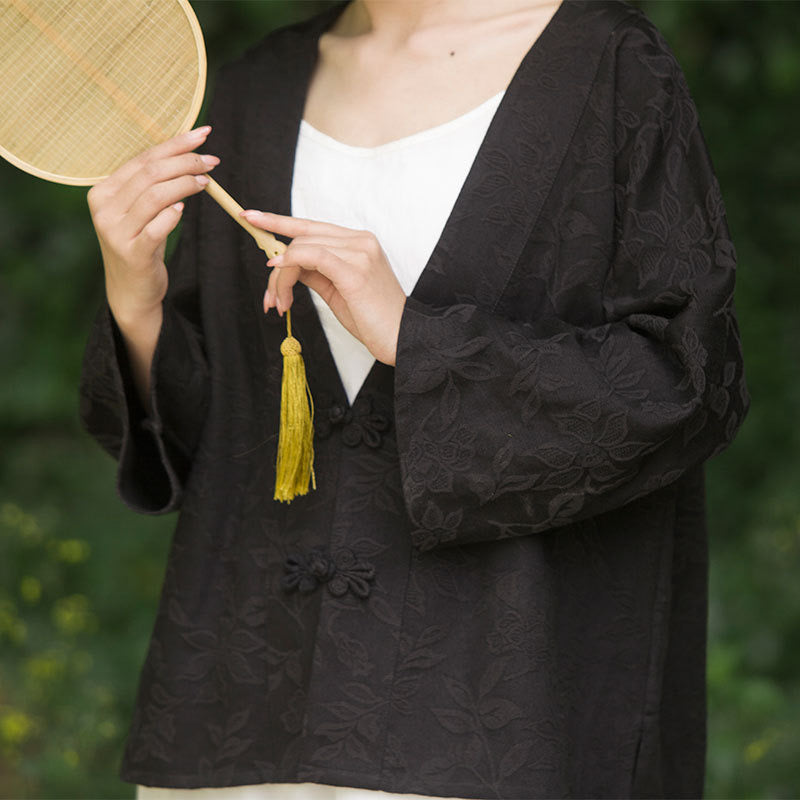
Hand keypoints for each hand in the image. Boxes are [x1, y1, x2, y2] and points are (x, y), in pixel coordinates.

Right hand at [87, 126, 218, 326]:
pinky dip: (174, 215)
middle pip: (150, 174)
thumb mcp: (140, 212)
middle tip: (211, 162)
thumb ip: (152, 186)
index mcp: (103, 192)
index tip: (203, 135)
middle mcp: (105, 209)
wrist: (131, 291)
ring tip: (206, 182)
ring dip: (185, 184)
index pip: (143, 159)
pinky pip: (158, 227)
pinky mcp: (133, 253)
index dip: (175, 145)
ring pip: (155, 196)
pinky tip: (185, 208)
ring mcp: (116, 232)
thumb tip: (187, 152)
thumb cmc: (142, 245)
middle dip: (185, 162)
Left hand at [241, 211, 406, 365]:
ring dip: (280, 277)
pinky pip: (312, 256)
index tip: (250, 217)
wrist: (402, 337)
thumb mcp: (338, 290)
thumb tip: (288, 263)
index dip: (278, 220)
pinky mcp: (355, 270)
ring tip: (279, 304)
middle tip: (270, 298)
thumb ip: (315, 271)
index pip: (311, 226)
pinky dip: (290, 263)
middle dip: (276, 267)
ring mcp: (359, 252)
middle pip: (302, 239)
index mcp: (358, 242)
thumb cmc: (373, 318)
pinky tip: (278, 274)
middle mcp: (360, 240)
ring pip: (302, 249)